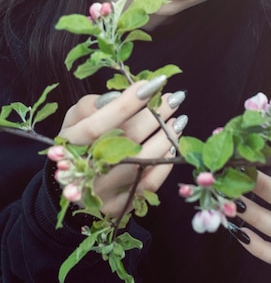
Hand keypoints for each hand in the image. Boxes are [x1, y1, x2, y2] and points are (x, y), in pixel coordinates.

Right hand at [59, 81, 185, 216]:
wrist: (72, 183)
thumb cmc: (79, 142)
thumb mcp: (75, 118)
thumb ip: (91, 106)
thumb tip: (121, 98)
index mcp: (70, 144)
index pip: (99, 124)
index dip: (127, 103)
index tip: (151, 84)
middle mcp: (84, 171)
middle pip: (125, 142)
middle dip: (154, 116)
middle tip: (174, 98)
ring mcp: (101, 193)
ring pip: (141, 164)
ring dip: (165, 138)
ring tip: (179, 120)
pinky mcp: (117, 207)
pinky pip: (147, 185)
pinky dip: (164, 163)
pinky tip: (172, 145)